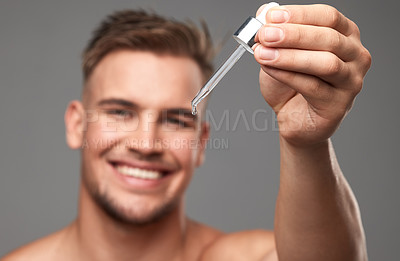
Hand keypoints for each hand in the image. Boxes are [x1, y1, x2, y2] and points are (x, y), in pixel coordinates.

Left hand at [253, 4, 370, 146]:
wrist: (293, 118)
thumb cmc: (291, 85)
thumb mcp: (280, 52)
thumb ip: (276, 33)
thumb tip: (265, 13)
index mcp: (345, 35)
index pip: (328, 16)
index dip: (299, 15)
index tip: (271, 17)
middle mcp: (355, 56)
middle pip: (329, 38)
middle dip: (293, 35)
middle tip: (265, 35)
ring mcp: (351, 81)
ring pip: (326, 63)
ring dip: (290, 56)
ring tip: (262, 54)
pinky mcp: (339, 105)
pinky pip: (313, 87)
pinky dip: (287, 76)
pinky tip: (269, 69)